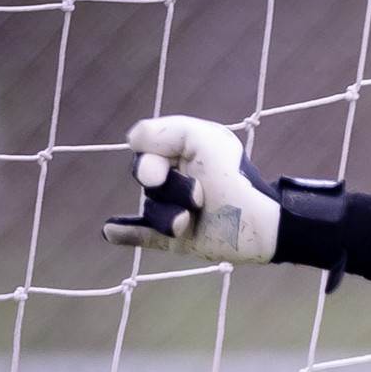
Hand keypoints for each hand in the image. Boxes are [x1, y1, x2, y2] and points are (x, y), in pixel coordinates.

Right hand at [103, 116, 280, 263]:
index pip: (144, 152)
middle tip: (200, 195)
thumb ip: (162, 131)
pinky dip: (125, 234)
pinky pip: (142, 236)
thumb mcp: (203, 139)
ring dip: (167, 216)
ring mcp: (176, 211)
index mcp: (182, 155)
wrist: (261, 223)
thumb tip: (132, 142)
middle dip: (171, 188)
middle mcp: (177, 181)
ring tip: (190, 220)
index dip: (151, 162)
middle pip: (147, 181)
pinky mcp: (177, 240)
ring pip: (150, 211)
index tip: (173, 166)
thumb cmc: (235, 177)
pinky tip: (110, 231)